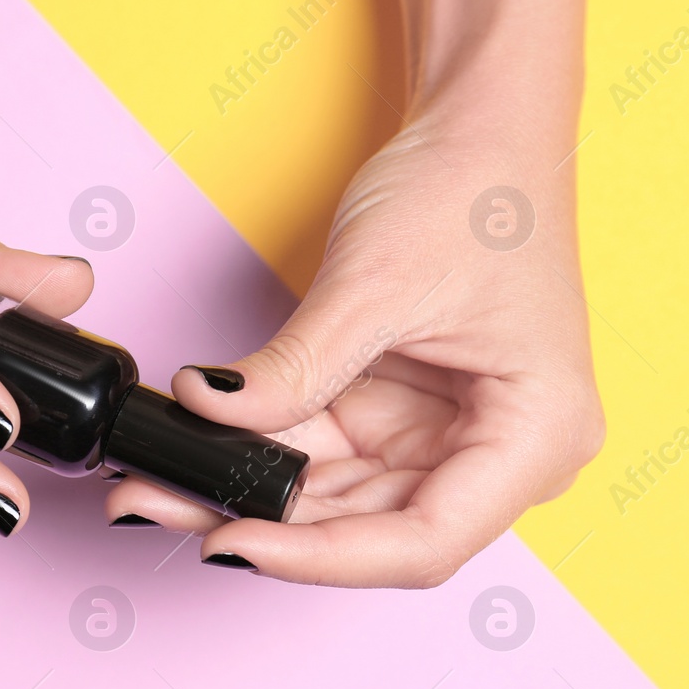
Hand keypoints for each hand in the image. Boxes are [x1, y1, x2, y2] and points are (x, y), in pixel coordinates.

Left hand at [104, 104, 603, 587]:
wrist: (483, 130)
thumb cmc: (473, 190)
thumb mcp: (377, 284)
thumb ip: (295, 368)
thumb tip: (206, 413)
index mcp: (537, 436)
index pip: (425, 541)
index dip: (324, 558)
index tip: (233, 544)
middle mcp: (503, 456)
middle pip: (374, 530)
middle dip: (265, 525)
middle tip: (157, 505)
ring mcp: (449, 439)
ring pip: (338, 501)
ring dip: (249, 494)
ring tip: (152, 484)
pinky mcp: (404, 418)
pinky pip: (326, 455)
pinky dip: (261, 453)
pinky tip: (194, 451)